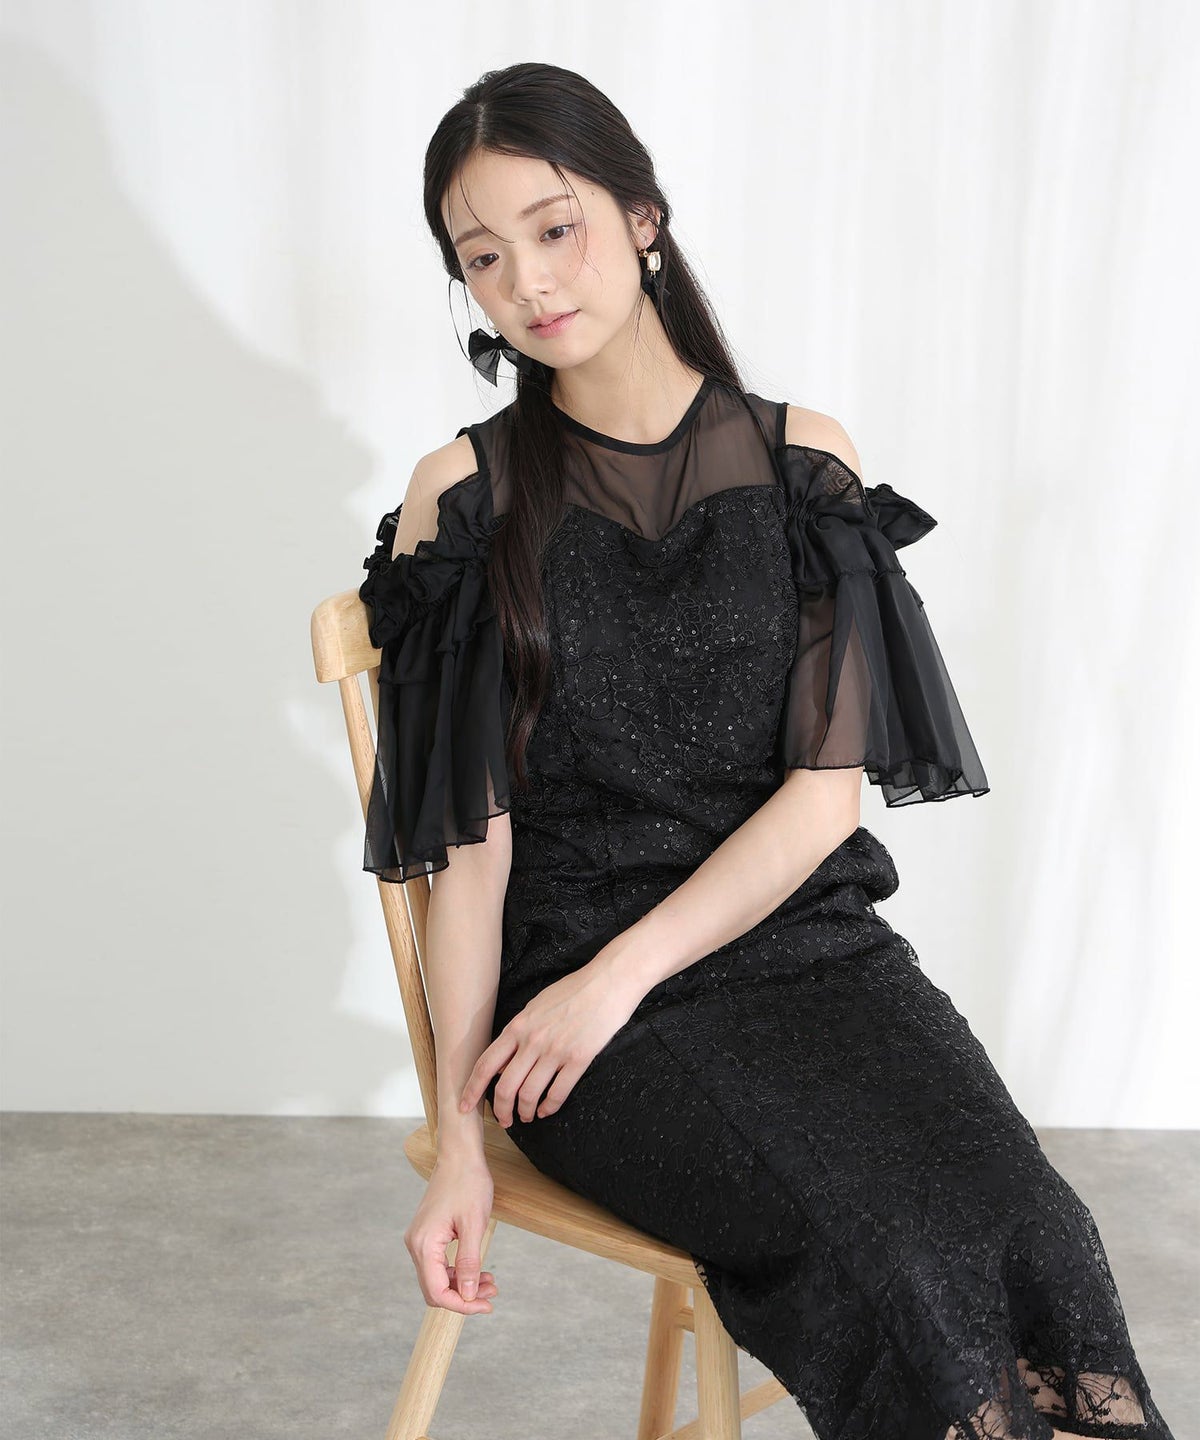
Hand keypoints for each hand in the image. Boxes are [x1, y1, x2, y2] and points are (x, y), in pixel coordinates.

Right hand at [405, 1150, 499, 1313]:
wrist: (459, 1155)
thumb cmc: (468, 1183)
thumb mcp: (474, 1224)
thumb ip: (469, 1262)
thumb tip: (468, 1295)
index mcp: (424, 1244)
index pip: (437, 1292)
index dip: (462, 1305)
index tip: (486, 1305)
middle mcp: (416, 1244)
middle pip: (435, 1289)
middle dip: (464, 1296)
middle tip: (492, 1294)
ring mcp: (419, 1239)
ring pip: (437, 1277)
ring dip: (462, 1285)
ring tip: (490, 1282)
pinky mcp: (427, 1234)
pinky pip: (438, 1264)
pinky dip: (457, 1271)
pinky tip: (478, 1270)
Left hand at [458, 954, 641, 1125]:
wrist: (607, 982)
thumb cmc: (573, 990)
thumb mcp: (536, 1006)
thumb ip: (518, 1033)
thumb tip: (504, 1062)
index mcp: (518, 1026)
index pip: (486, 1064)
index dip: (471, 1089)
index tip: (464, 1106)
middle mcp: (532, 1041)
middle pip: (505, 1087)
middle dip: (501, 1110)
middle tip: (504, 1121)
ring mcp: (556, 1051)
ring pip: (529, 1094)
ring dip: (525, 1112)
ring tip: (527, 1117)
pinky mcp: (579, 1059)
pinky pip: (558, 1093)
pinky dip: (549, 1107)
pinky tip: (547, 1110)